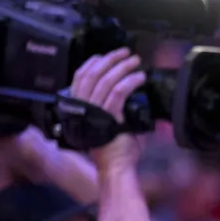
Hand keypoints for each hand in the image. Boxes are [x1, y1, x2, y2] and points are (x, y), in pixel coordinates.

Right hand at [70, 48, 146, 172]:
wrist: (116, 168)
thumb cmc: (116, 149)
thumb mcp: (112, 124)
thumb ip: (116, 109)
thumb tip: (133, 97)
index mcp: (79, 108)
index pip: (80, 78)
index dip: (92, 64)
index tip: (103, 56)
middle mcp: (82, 107)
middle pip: (92, 74)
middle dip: (110, 60)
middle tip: (126, 53)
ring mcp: (94, 111)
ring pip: (106, 80)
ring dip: (122, 67)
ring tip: (135, 61)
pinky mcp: (108, 116)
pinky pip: (118, 92)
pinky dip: (130, 81)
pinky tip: (140, 77)